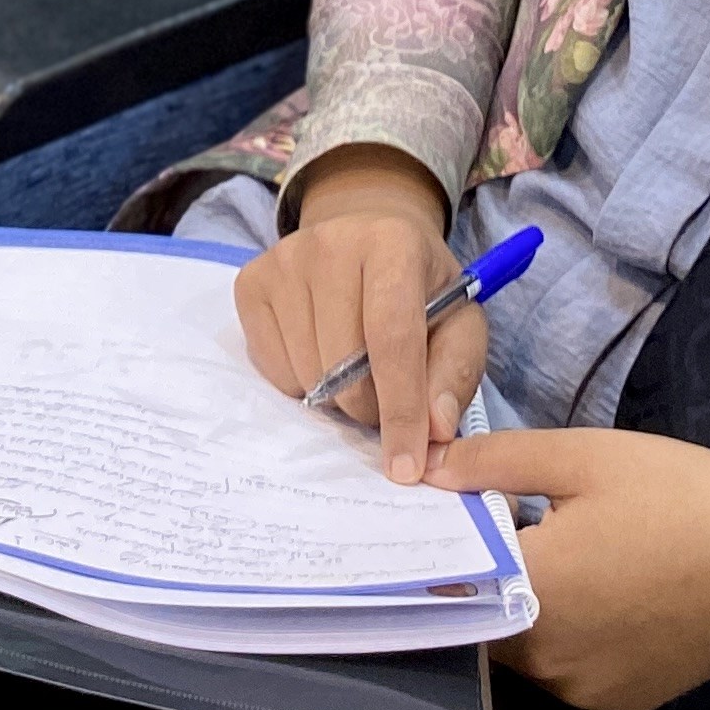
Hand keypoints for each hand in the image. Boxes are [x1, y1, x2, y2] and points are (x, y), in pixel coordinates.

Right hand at [235, 145, 480, 485]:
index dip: (401, 410)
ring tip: (355, 373)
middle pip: (343, 364)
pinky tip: (320, 354)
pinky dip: (300, 383)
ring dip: (335, 398)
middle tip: (385, 401)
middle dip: (369, 407)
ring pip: (306, 372)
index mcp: (394, 242)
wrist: (368, 240)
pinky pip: (272, 368)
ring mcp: (283, 259)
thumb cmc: (420, 291)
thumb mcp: (459, 325)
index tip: (405, 468)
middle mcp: (331, 240)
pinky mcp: (250, 282)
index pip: (393, 338)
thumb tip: (433, 430)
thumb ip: (454, 376)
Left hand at [425, 425, 709, 709]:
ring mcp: (583, 693)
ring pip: (523, 649)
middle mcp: (547, 662)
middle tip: (497, 525)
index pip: (453, 578)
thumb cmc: (678, 495)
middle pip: (483, 620)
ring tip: (557, 554)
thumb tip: (425, 472)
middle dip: (484, 577)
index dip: (440, 546)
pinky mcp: (617, 706)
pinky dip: (565, 637)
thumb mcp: (584, 456)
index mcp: (534, 595)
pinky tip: (597, 591)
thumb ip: (495, 465)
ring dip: (525, 608)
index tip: (433, 515)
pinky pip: (565, 670)